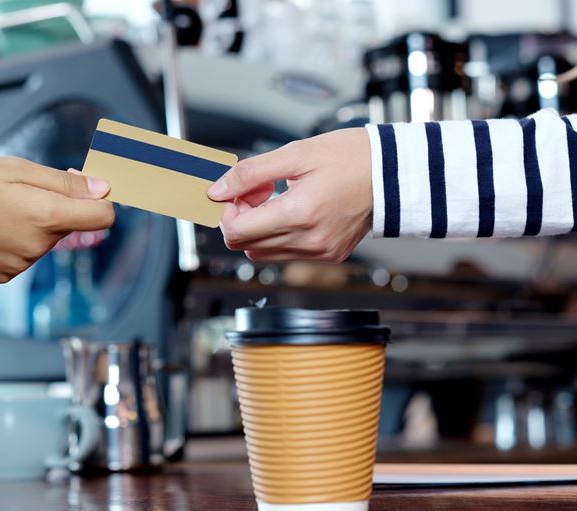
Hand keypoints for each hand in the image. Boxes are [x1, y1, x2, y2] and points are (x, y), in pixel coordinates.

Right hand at [0, 156, 113, 281]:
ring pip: (47, 238)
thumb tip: (103, 189)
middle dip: (60, 204)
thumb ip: (64, 182)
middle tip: (24, 184)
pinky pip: (25, 252)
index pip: (104, 216)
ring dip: (35, 220)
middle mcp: (38, 247)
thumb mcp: (15, 168)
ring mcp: (21, 265)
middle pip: (72, 224)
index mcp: (46, 218)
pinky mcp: (4, 275)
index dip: (101, 198)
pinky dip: (16, 237)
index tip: (87, 185)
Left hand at [207, 128, 371, 262]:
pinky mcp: (328, 255)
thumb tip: (217, 189)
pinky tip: (294, 210)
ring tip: (277, 199)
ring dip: (258, 228)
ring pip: (262, 253)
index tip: (237, 191)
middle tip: (258, 191)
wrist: (394, 173)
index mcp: (300, 214)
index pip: (236, 231)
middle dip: (241, 217)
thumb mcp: (295, 154)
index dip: (227, 211)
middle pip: (245, 245)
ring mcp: (320, 252)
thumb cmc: (352, 158)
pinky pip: (286, 253)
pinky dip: (279, 234)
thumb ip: (250, 173)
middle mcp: (309, 240)